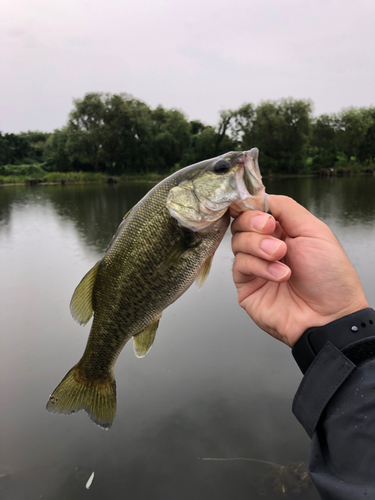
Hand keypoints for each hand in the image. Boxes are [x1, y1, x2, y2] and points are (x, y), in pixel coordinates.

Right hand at [230, 195, 367, 346]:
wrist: (329, 316)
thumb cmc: (330, 277)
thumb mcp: (314, 231)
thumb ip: (286, 208)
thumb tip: (259, 195)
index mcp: (283, 231)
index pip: (255, 209)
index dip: (253, 207)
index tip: (262, 212)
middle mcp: (265, 246)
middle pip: (241, 222)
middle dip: (254, 224)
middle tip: (272, 231)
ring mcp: (254, 266)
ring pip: (237, 242)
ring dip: (259, 246)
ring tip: (281, 256)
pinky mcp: (246, 286)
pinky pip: (239, 265)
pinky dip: (258, 266)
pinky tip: (279, 275)